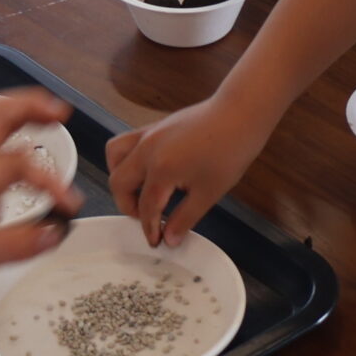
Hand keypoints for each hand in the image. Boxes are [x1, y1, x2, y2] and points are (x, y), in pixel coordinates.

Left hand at [0, 91, 84, 313]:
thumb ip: (21, 243)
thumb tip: (59, 230)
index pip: (20, 163)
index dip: (50, 180)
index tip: (70, 206)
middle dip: (30, 106)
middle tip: (62, 112)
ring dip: (23, 121)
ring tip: (54, 120)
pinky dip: (19, 150)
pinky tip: (33, 162)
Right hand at [105, 95, 271, 245]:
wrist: (240, 113)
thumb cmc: (230, 151)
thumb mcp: (209, 192)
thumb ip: (185, 217)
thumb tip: (169, 239)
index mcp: (161, 169)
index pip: (146, 207)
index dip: (149, 228)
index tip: (156, 241)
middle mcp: (147, 150)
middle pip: (119, 182)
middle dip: (128, 205)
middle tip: (147, 218)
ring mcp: (148, 134)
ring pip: (115, 156)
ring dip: (121, 178)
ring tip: (139, 192)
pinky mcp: (154, 126)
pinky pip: (127, 142)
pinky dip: (127, 159)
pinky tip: (149, 171)